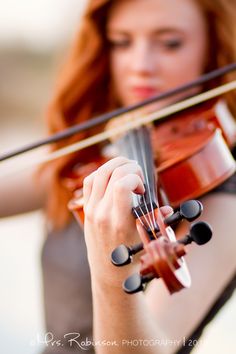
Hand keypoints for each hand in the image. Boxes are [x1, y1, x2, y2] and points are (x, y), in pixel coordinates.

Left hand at [83, 156, 171, 285]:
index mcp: (119, 222)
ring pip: (98, 174)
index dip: (135, 178)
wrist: (109, 271)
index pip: (121, 186)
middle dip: (129, 167)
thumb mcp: (146, 239)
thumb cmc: (130, 256)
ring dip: (114, 164)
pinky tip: (113, 175)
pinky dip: (101, 172)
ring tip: (127, 167)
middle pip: (111, 174)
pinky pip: (90, 182)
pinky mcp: (86, 209)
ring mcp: (91, 210)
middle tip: (138, 174)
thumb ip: (156, 220)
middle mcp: (102, 214)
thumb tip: (166, 209)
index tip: (142, 189)